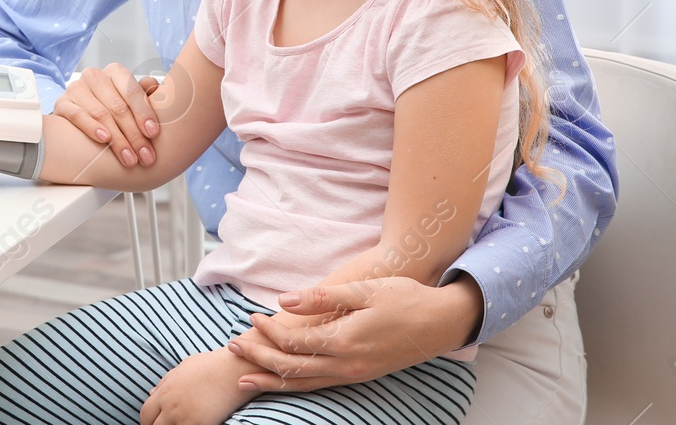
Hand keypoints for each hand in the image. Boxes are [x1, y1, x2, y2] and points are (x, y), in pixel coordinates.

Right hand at [53, 62, 161, 167]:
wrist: (82, 117)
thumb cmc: (114, 109)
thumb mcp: (133, 102)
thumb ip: (147, 95)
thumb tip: (156, 87)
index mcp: (115, 72)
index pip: (132, 90)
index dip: (144, 112)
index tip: (154, 133)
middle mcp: (94, 76)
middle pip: (118, 106)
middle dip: (134, 134)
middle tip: (145, 156)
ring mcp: (76, 88)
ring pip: (101, 114)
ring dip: (118, 139)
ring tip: (130, 159)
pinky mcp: (62, 103)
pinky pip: (77, 115)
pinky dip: (91, 127)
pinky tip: (104, 139)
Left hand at [139, 347, 252, 424]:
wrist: (233, 369)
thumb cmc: (211, 365)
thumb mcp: (184, 367)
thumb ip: (166, 381)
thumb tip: (152, 392)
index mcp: (166, 391)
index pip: (146, 413)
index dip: (148, 421)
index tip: (154, 423)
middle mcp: (171, 406)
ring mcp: (185, 417)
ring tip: (182, 424)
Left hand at [226, 274, 482, 391]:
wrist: (442, 323)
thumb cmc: (404, 299)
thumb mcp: (363, 290)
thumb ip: (321, 297)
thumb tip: (284, 300)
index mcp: (345, 341)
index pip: (293, 342)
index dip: (268, 331)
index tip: (251, 318)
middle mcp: (347, 365)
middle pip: (292, 369)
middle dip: (259, 361)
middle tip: (233, 349)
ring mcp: (354, 374)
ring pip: (305, 384)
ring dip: (273, 381)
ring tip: (245, 380)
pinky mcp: (360, 375)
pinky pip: (321, 385)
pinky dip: (297, 384)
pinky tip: (284, 381)